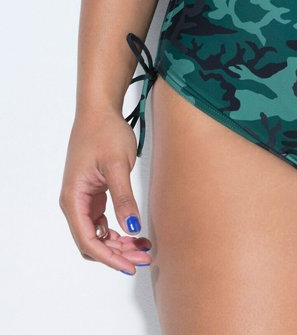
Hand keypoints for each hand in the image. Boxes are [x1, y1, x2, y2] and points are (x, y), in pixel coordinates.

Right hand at [59, 107, 152, 274]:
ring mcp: (83, 199)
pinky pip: (103, 221)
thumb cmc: (105, 132)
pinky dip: (117, 230)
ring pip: (98, 234)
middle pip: (92, 241)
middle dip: (117, 253)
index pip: (88, 240)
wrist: (100, 110)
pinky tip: (136, 233)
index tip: (130, 265)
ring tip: (143, 248)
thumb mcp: (117, 165)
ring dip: (118, 243)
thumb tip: (132, 229)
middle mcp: (74, 203)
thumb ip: (124, 198)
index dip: (109, 257)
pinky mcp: (93, 193)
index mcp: (73, 199)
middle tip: (144, 257)